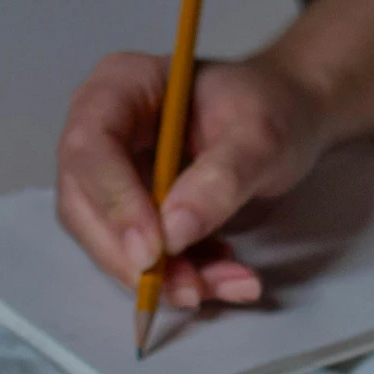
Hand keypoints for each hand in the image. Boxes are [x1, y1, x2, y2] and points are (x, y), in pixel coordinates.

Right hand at [55, 49, 324, 307]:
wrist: (288, 117)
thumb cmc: (272, 107)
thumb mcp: (262, 136)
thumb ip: (221, 179)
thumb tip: (172, 234)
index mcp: (121, 84)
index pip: (91, 149)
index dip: (114, 204)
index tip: (154, 251)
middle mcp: (102, 128)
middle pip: (85, 205)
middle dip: (135, 258)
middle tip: (190, 289)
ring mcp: (112, 171)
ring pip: (110, 241)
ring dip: (163, 277)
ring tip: (227, 283)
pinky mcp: (131, 209)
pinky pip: (138, 254)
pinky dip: (180, 276)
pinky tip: (226, 276)